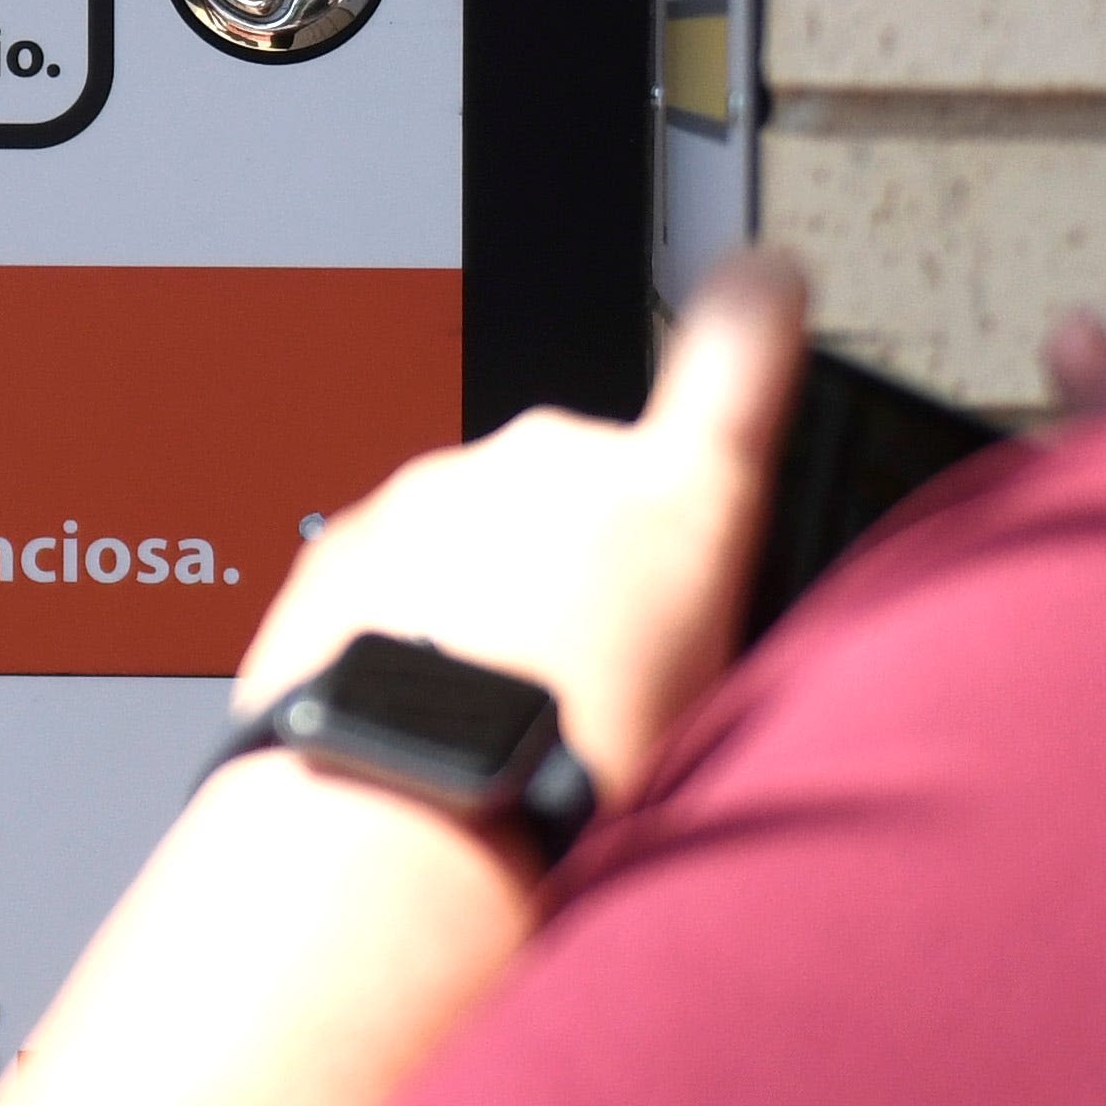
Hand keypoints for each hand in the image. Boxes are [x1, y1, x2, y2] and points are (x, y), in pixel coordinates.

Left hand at [229, 254, 804, 806]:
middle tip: (584, 675)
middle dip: (580, 559)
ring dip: (485, 601)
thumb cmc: (574, 780)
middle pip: (583, 486)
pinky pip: (391, 572)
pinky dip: (404, 625)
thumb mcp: (711, 699)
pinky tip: (420, 715)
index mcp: (677, 491)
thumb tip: (681, 612)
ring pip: (478, 531)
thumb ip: (701, 607)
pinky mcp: (344, 539)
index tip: (760, 285)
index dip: (755, 309)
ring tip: (498, 719)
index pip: (742, 348)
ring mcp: (438, 490)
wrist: (409, 820)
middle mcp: (554, 461)